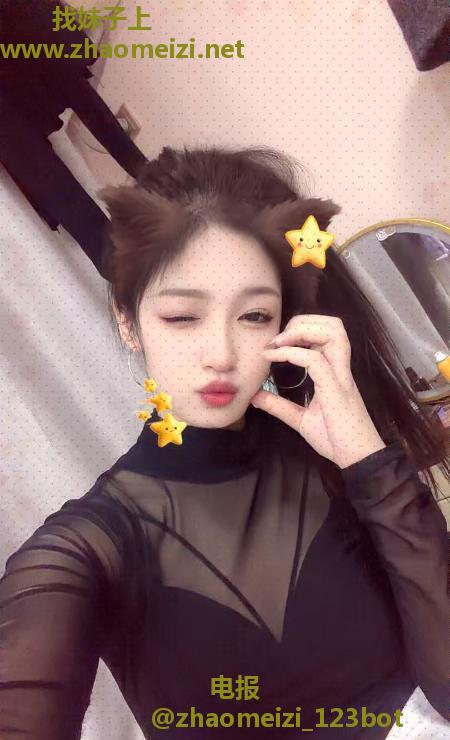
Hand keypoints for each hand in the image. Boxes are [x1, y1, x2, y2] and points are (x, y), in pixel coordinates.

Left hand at [250, 315, 385, 468]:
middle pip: (333, 324)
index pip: (328, 333)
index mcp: (335, 372)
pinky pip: (316, 360)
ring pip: (333, 332)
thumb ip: (279, 406)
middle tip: (278, 338)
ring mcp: (340, 377)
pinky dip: (293, 353)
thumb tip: (255, 396)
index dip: (301, 329)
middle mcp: (341, 369)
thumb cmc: (335, 439)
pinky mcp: (336, 389)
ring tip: (280, 342)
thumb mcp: (301, 420)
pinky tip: (275, 358)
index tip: (274, 343)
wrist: (357, 459)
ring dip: (303, 330)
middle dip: (303, 321)